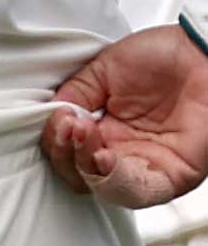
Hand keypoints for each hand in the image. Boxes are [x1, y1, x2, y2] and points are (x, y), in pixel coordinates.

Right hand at [48, 24, 207, 206]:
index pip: (70, 154)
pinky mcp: (175, 175)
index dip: (57, 142)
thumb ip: (74, 95)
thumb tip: (52, 118)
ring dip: (85, 166)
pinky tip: (103, 155)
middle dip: (66, 155)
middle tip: (68, 126)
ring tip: (83, 134)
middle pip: (82, 176)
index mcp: (106, 131)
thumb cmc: (160, 57)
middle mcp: (126, 152)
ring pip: (106, 189)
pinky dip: (114, 180)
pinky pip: (140, 192)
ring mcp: (149, 164)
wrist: (198, 53)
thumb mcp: (102, 71)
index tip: (58, 118)